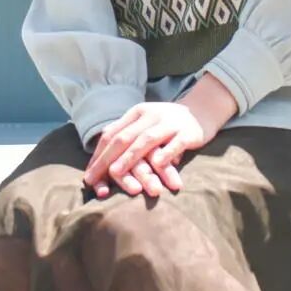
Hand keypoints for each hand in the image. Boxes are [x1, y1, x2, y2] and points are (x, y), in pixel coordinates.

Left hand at [83, 74, 238, 198]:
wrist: (202, 111)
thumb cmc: (168, 123)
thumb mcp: (144, 122)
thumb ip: (126, 134)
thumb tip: (101, 155)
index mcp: (137, 113)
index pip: (112, 133)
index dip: (98, 154)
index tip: (88, 175)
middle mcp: (150, 116)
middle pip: (124, 137)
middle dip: (106, 159)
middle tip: (93, 179)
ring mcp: (169, 123)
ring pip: (146, 141)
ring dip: (129, 158)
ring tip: (116, 174)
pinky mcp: (187, 133)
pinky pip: (174, 145)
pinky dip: (165, 155)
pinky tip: (156, 167)